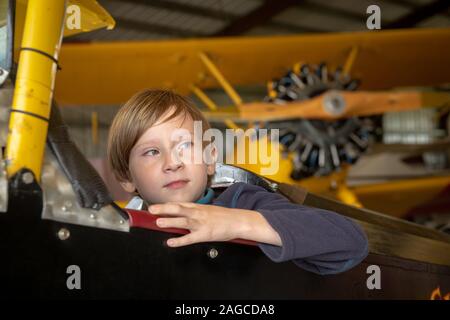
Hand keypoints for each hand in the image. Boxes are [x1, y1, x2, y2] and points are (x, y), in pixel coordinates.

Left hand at [149, 202, 281, 247]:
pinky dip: (179, 241)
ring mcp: (200, 223)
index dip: (166, 204)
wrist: (238, 221)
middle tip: (151, 209)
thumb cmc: (224, 217)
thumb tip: (184, 214)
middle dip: (163, 209)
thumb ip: (196, 211)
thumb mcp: (209, 210)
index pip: (179, 204)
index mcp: (198, 207)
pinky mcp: (204, 234)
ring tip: (158, 222)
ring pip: (182, 221)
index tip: (154, 205)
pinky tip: (170, 242)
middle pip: (178, 209)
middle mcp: (198, 213)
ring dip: (169, 221)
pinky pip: (189, 238)